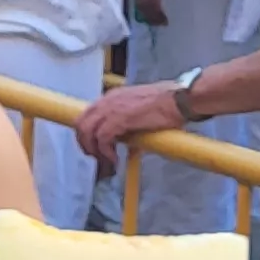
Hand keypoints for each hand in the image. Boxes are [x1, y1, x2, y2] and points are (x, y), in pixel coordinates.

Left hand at [70, 81, 190, 165]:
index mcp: (111, 98)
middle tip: (96, 158)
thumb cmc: (165, 105)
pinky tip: (115, 159)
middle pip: (81, 124)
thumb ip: (125, 120)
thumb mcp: (137, 110)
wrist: (178, 99)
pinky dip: (105, 152)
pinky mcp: (119, 118)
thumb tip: (121, 138)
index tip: (92, 148)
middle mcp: (107, 101)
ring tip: (105, 161)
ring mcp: (112, 108)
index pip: (86, 115)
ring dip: (94, 150)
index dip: (85, 134)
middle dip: (85, 144)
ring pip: (87, 132)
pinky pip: (102, 138)